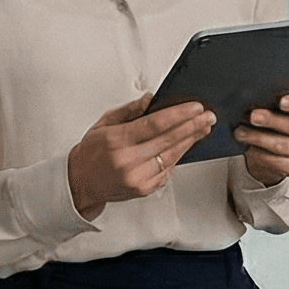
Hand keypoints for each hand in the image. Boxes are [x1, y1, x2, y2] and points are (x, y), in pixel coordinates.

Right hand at [66, 96, 216, 221]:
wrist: (80, 183)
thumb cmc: (91, 153)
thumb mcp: (104, 124)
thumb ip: (129, 111)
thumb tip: (150, 99)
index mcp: (117, 141)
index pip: (155, 124)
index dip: (179, 115)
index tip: (195, 108)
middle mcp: (128, 161)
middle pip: (169, 140)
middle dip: (192, 126)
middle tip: (208, 117)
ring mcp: (138, 178)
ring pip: (172, 156)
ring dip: (190, 141)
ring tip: (202, 129)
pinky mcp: (144, 189)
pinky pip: (167, 170)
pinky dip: (177, 156)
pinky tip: (185, 146)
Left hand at [235, 93, 288, 186]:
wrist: (274, 149)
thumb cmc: (275, 121)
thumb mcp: (274, 108)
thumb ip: (270, 103)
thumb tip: (252, 101)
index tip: (280, 101)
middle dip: (271, 120)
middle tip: (252, 116)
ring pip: (283, 146)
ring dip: (259, 138)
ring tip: (240, 132)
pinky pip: (278, 162)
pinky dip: (260, 155)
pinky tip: (248, 148)